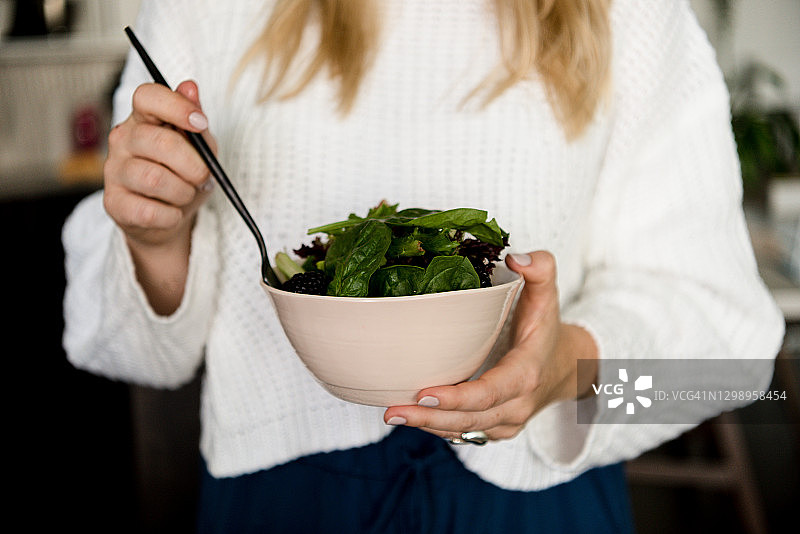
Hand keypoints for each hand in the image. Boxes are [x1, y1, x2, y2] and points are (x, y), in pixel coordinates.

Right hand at [102, 80, 217, 313]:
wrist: (169, 216)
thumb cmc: (184, 175)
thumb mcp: (200, 147)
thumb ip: (196, 121)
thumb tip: (190, 87)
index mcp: (144, 118)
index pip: (147, 96)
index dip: (176, 106)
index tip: (201, 124)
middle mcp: (123, 139)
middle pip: (159, 142)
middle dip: (194, 165)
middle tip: (203, 177)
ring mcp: (113, 170)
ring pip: (155, 179)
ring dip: (183, 192)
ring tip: (185, 194)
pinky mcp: (113, 203)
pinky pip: (149, 211)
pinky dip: (171, 216)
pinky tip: (172, 212)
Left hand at [383, 251, 597, 441]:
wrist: (565, 366)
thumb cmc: (546, 327)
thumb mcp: (548, 295)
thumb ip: (541, 269)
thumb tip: (518, 257)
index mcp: (526, 374)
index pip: (489, 393)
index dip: (457, 397)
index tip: (423, 393)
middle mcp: (517, 405)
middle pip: (470, 419)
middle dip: (429, 418)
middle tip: (391, 411)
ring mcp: (506, 423)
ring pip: (464, 431)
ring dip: (427, 426)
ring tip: (391, 414)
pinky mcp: (495, 430)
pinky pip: (464, 434)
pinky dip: (436, 427)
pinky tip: (410, 418)